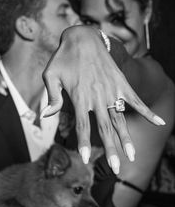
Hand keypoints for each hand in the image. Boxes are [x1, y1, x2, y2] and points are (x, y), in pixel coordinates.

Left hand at [42, 25, 164, 173]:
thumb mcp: (50, 75)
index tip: (86, 159)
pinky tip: (158, 121)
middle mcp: (97, 97)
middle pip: (105, 128)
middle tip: (117, 168)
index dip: (84, 143)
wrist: (83, 38)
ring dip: (126, 138)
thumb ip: (52, 97)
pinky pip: (135, 99)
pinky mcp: (120, 83)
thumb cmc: (64, 57)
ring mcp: (111, 90)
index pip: (82, 126)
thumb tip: (47, 115)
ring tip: (132, 154)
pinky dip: (147, 111)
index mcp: (79, 97)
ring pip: (120, 119)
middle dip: (110, 150)